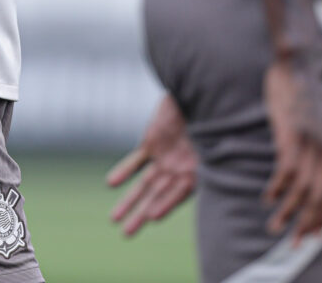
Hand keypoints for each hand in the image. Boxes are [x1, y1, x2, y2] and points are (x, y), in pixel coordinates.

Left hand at [106, 93, 196, 234]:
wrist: (196, 89)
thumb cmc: (209, 112)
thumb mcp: (210, 132)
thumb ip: (204, 149)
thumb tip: (198, 164)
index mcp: (197, 171)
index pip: (180, 193)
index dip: (167, 204)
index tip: (153, 216)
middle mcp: (179, 169)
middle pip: (158, 196)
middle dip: (142, 214)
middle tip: (126, 234)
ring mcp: (164, 157)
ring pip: (144, 184)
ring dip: (129, 200)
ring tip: (114, 220)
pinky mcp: (151, 143)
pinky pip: (135, 161)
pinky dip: (124, 171)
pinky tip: (111, 184)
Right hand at [263, 56, 321, 241]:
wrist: (297, 59)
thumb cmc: (302, 87)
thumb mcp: (315, 119)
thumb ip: (314, 141)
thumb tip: (306, 160)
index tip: (314, 236)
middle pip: (320, 197)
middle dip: (308, 224)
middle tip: (294, 244)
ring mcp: (309, 141)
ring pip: (303, 189)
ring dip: (289, 212)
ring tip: (274, 227)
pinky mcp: (292, 132)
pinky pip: (287, 170)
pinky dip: (278, 188)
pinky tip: (268, 197)